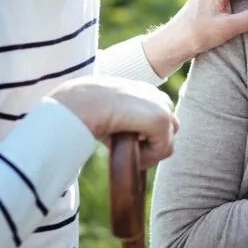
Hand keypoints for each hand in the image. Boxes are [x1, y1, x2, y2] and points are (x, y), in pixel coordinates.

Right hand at [49, 76, 178, 168]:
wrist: (77, 104)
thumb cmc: (81, 109)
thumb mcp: (104, 113)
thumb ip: (121, 122)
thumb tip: (123, 142)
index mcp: (142, 90)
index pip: (160, 118)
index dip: (145, 135)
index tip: (122, 139)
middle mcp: (155, 95)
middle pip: (169, 131)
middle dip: (151, 145)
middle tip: (124, 146)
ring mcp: (160, 106)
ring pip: (167, 143)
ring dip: (147, 153)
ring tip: (123, 148)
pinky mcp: (160, 120)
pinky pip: (163, 151)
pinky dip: (146, 157)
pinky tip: (125, 149)